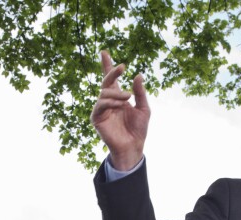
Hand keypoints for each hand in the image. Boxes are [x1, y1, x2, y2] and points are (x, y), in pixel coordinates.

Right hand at [90, 50, 149, 170]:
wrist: (134, 146)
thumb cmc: (138, 129)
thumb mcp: (144, 108)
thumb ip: (140, 92)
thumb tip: (137, 75)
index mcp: (118, 97)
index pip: (111, 79)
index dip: (107, 66)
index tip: (104, 52)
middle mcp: (108, 101)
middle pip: (106, 82)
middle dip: (112, 72)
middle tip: (122, 67)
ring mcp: (101, 109)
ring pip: (104, 93)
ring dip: (117, 93)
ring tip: (128, 98)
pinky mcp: (96, 118)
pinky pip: (100, 105)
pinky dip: (110, 102)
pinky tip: (120, 104)